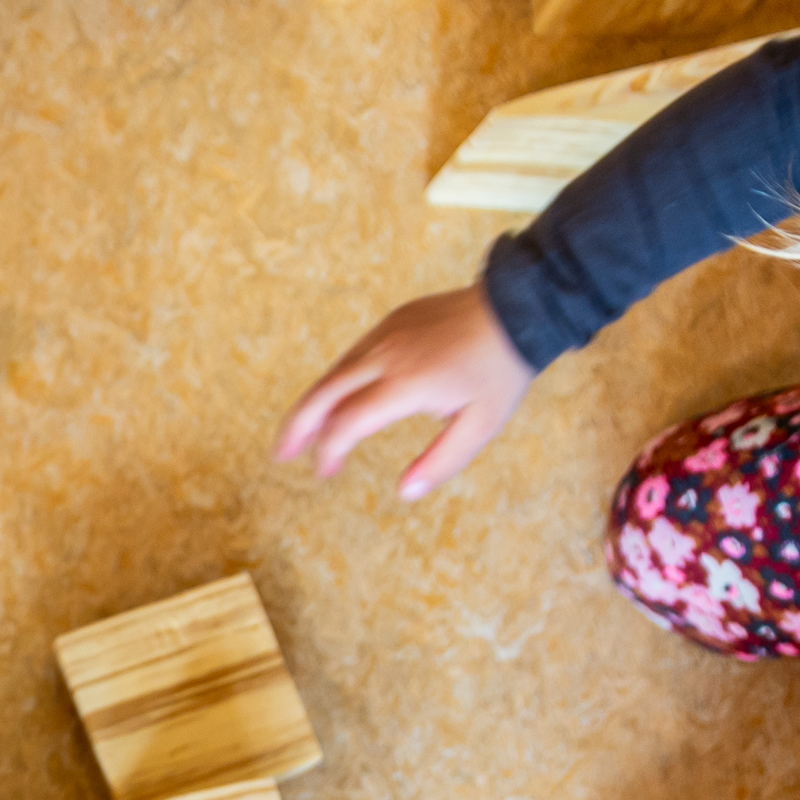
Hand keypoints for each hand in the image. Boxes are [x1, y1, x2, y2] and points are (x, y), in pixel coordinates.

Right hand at [276, 284, 537, 498]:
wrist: (519, 307)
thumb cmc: (501, 371)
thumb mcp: (480, 425)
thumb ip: (441, 462)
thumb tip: (403, 493)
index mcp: (406, 384)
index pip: (347, 423)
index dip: (328, 452)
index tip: (325, 472)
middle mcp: (386, 356)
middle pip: (323, 393)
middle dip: (297, 427)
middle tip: (280, 454)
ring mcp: (386, 334)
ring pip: (334, 373)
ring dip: (313, 405)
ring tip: (301, 433)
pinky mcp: (393, 322)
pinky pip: (354, 356)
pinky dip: (336, 382)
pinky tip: (337, 400)